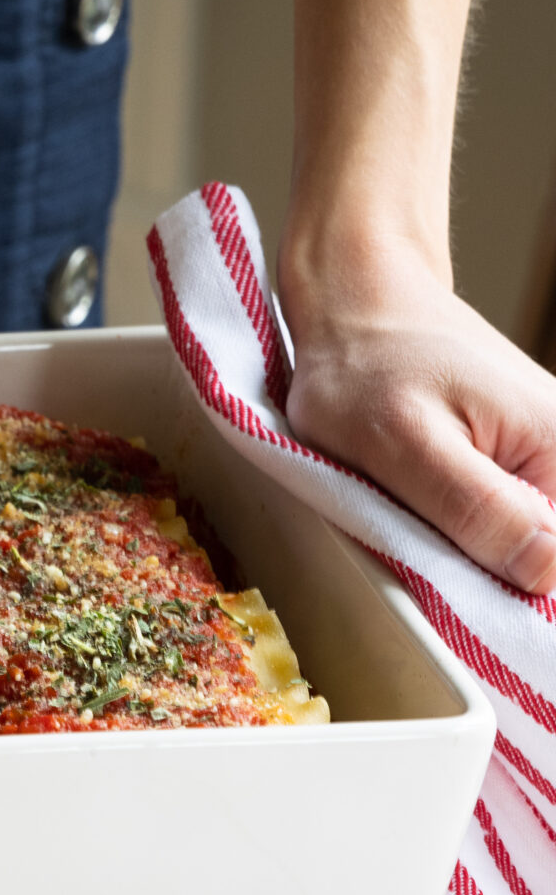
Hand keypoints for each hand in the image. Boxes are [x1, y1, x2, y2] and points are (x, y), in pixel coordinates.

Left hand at [281, 234, 555, 595]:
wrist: (357, 297)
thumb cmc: (366, 362)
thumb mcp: (403, 442)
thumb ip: (476, 509)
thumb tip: (545, 574)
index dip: (508, 598)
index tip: (449, 572)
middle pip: (538, 566)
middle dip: (480, 571)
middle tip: (415, 524)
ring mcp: (543, 464)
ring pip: (513, 552)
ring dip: (461, 550)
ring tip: (412, 500)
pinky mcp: (514, 467)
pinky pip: (496, 527)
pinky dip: (453, 529)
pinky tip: (418, 497)